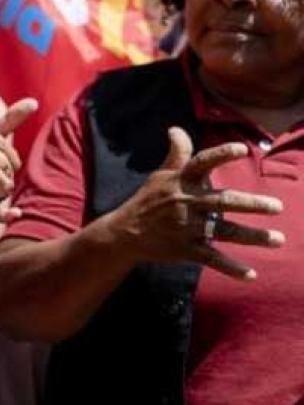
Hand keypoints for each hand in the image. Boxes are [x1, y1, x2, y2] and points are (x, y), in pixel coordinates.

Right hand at [102, 128, 283, 279]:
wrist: (125, 232)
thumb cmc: (149, 200)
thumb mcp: (161, 175)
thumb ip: (177, 154)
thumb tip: (176, 129)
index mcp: (181, 181)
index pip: (202, 163)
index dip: (222, 154)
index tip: (243, 148)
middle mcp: (186, 202)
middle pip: (223, 201)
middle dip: (251, 204)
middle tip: (277, 206)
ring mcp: (187, 227)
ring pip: (224, 231)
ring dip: (252, 237)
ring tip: (278, 240)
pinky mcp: (186, 249)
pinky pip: (212, 259)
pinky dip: (230, 268)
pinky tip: (251, 275)